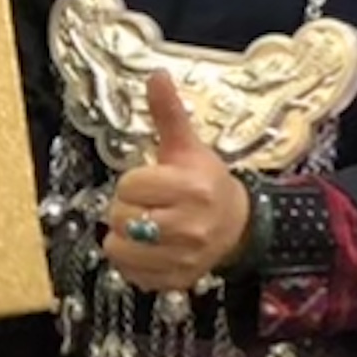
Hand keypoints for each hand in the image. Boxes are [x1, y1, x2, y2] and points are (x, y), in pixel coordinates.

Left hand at [103, 71, 250, 295]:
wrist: (238, 225)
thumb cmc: (208, 183)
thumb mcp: (188, 147)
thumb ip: (168, 113)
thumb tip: (156, 76)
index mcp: (192, 188)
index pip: (129, 186)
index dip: (132, 183)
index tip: (149, 182)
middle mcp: (190, 226)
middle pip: (121, 217)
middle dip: (127, 208)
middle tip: (147, 205)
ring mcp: (184, 257)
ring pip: (119, 249)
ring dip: (124, 238)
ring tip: (143, 227)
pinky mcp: (176, 280)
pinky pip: (131, 275)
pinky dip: (132, 263)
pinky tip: (149, 249)